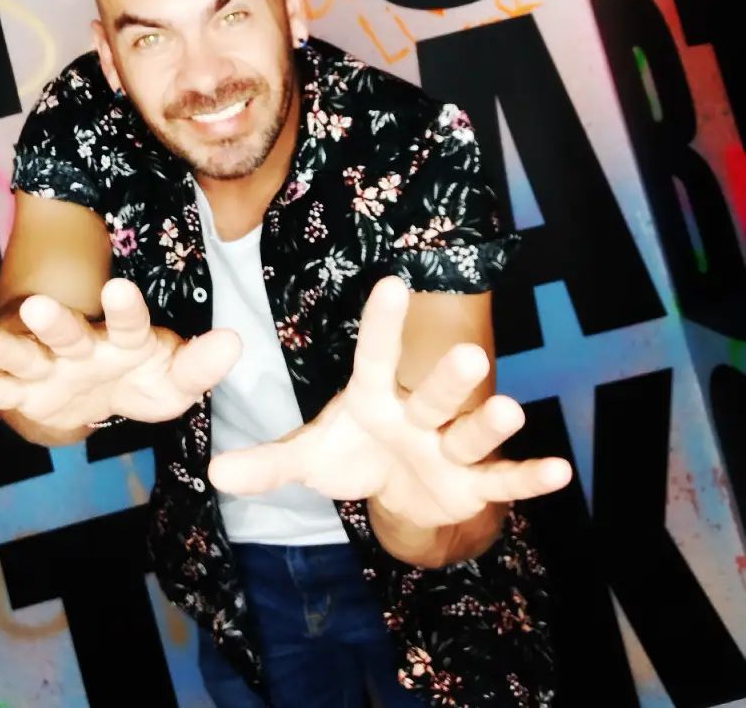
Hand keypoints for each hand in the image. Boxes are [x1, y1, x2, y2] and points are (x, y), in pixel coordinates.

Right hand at [0, 278, 240, 435]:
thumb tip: (234, 342)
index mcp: (124, 339)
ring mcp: (50, 367)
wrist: (106, 396)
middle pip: (67, 331)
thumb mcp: (178, 380)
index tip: (119, 288)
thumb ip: (201, 364)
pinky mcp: (25, 393)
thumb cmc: (145, 378)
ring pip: (25, 354)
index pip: (129, 321)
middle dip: (53, 319)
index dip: (126, 307)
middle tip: (37, 304)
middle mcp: (82, 346)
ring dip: (2, 345)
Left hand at [208, 277, 570, 535]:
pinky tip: (562, 471)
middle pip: (431, 394)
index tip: (392, 283)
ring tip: (510, 406)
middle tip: (465, 353)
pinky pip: (504, 481)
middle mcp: (416, 414)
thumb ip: (268, 462)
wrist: (398, 493)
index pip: (374, 356)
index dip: (382, 324)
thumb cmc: (355, 456)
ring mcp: (448, 448)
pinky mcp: (473, 485)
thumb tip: (215, 472)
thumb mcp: (309, 459)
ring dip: (489, 423)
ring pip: (469, 432)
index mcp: (373, 398)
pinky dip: (530, 477)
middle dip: (447, 379)